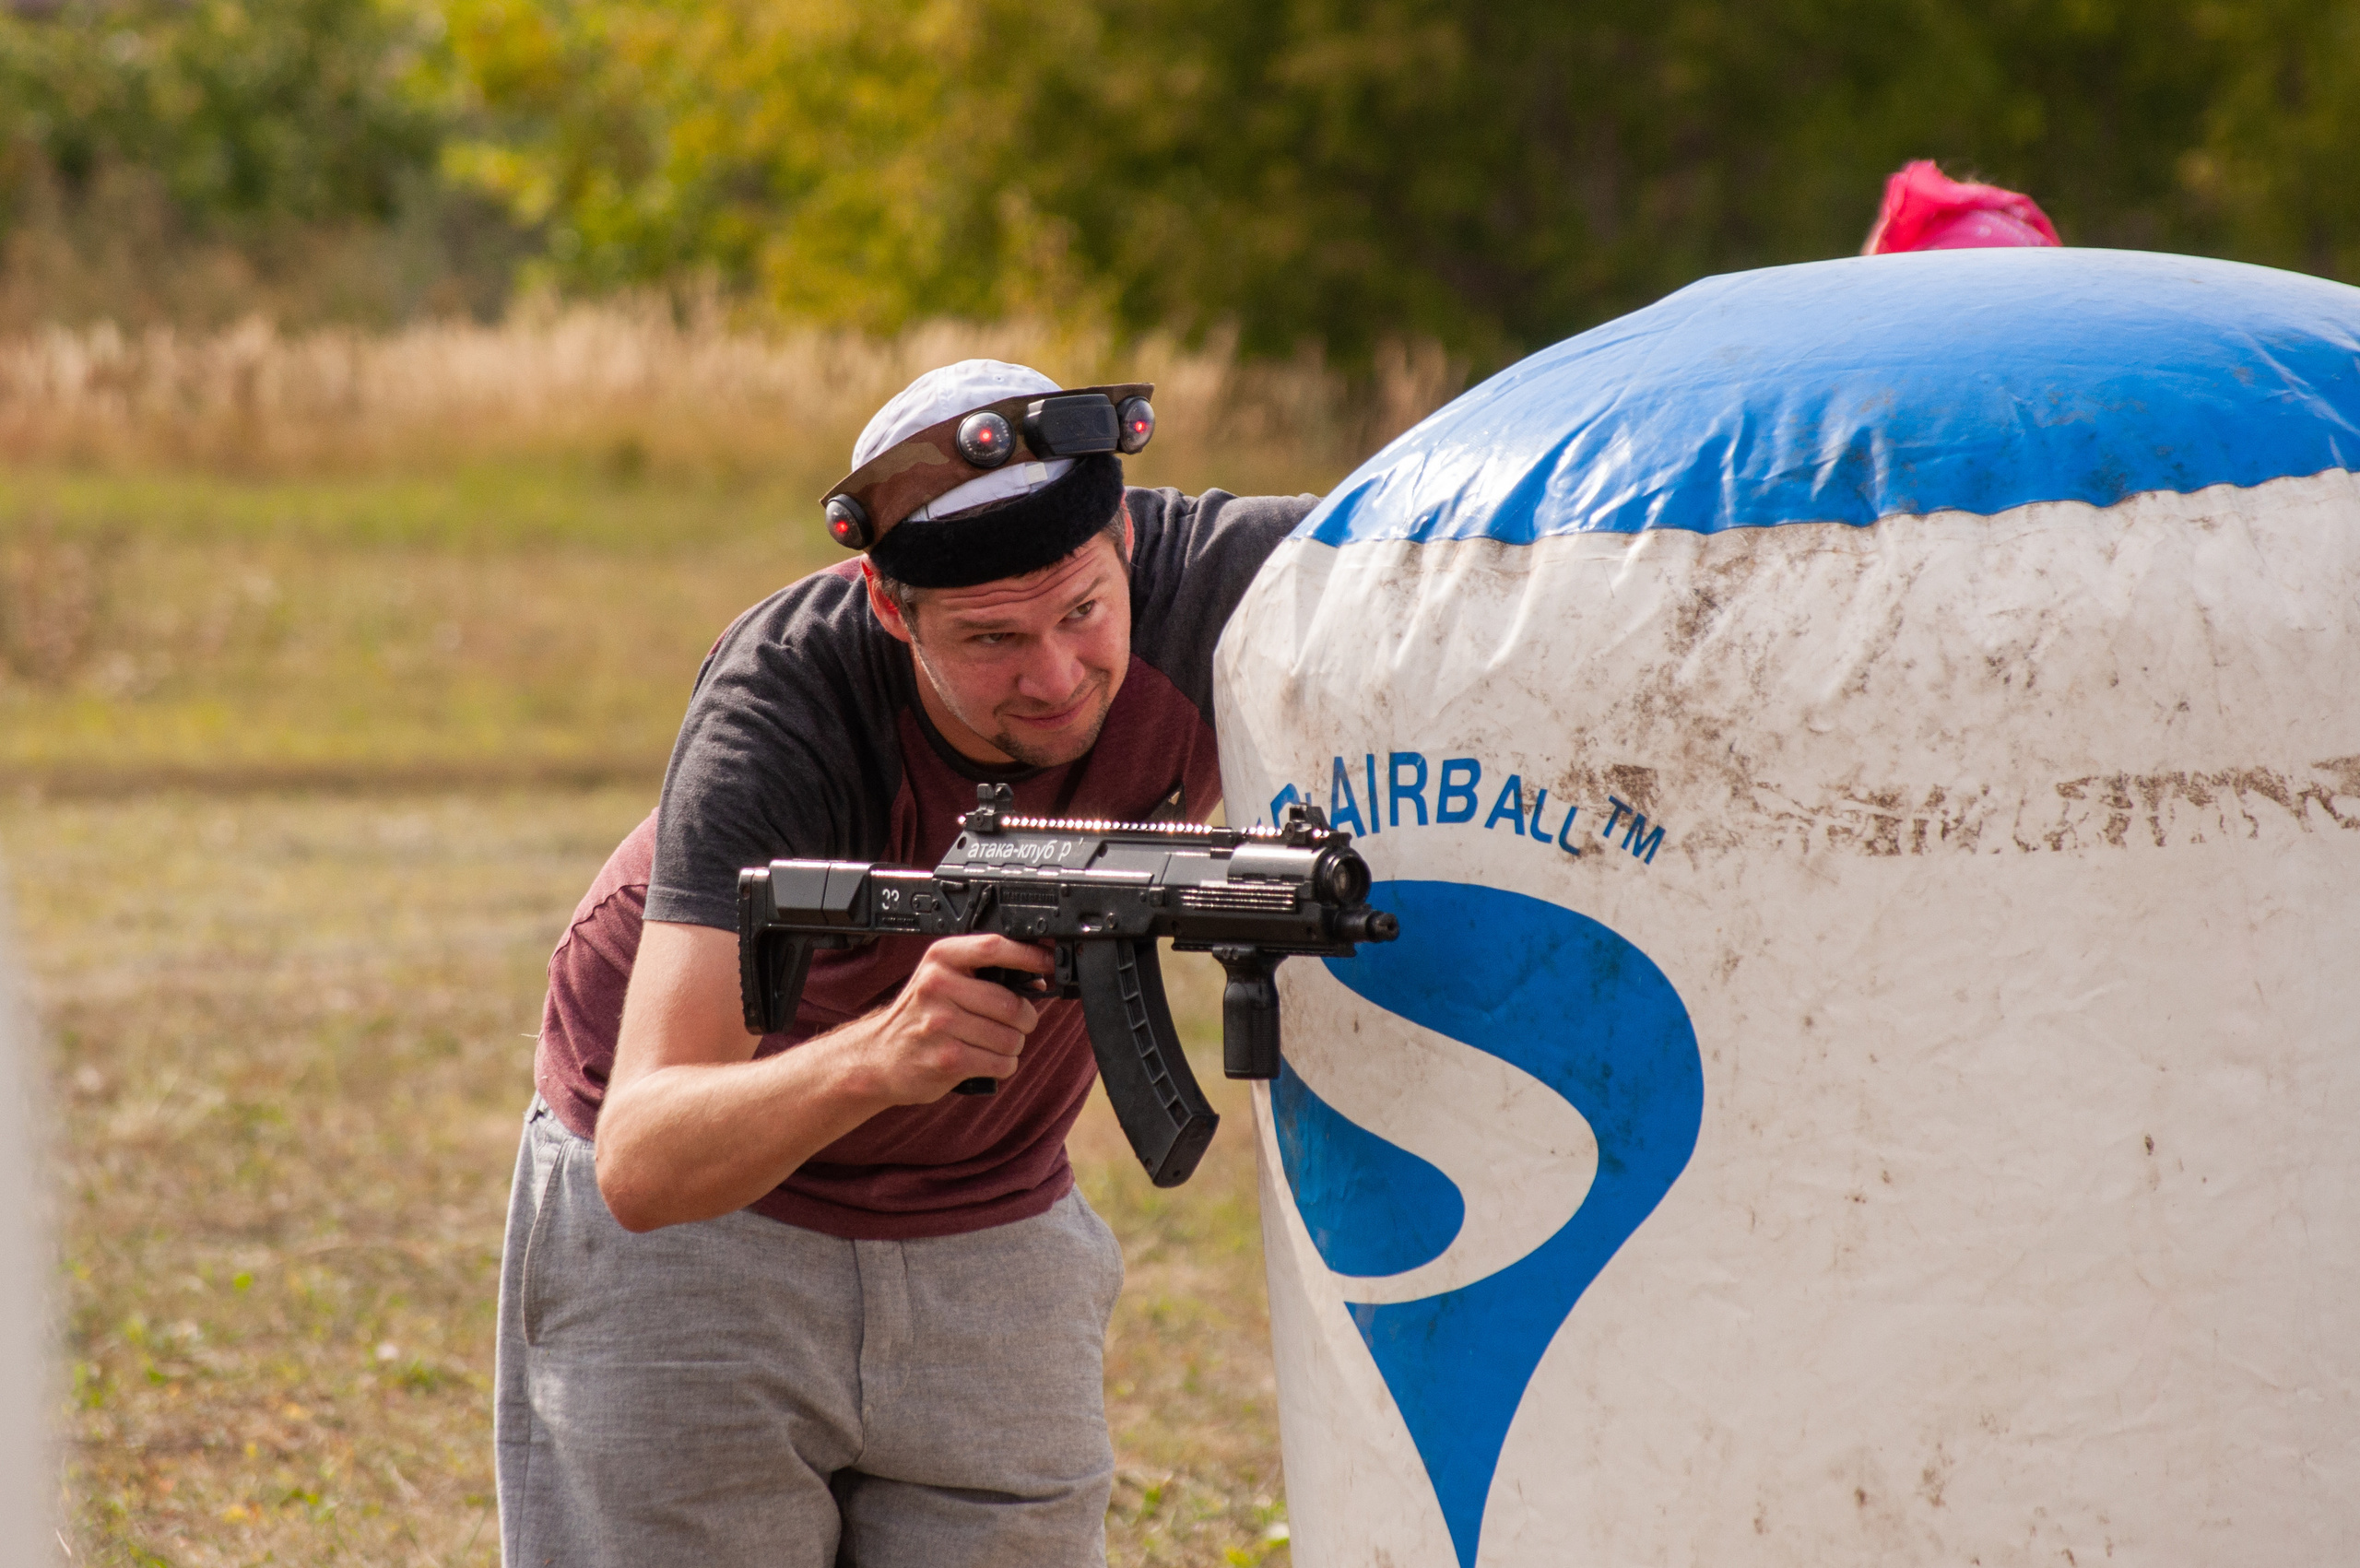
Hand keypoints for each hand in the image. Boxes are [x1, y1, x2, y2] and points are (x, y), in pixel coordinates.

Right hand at [852, 934, 1054, 1103]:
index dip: (1030, 955)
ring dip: (1012, 1045)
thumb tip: (1038, 976)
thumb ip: (982, 972)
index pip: (995, 947)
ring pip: (1011, 1037)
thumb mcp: (941, 978)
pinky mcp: (947, 1059)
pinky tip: (984, 1060)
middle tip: (1013, 1023)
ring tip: (991, 1043)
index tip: (1049, 963)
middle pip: (1012, 1003)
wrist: (878, 1057)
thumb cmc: (919, 1016)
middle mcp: (938, 986)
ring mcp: (941, 1024)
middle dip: (1024, 1018)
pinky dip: (1002, 1065)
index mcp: (941, 959)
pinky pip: (1001, 1062)